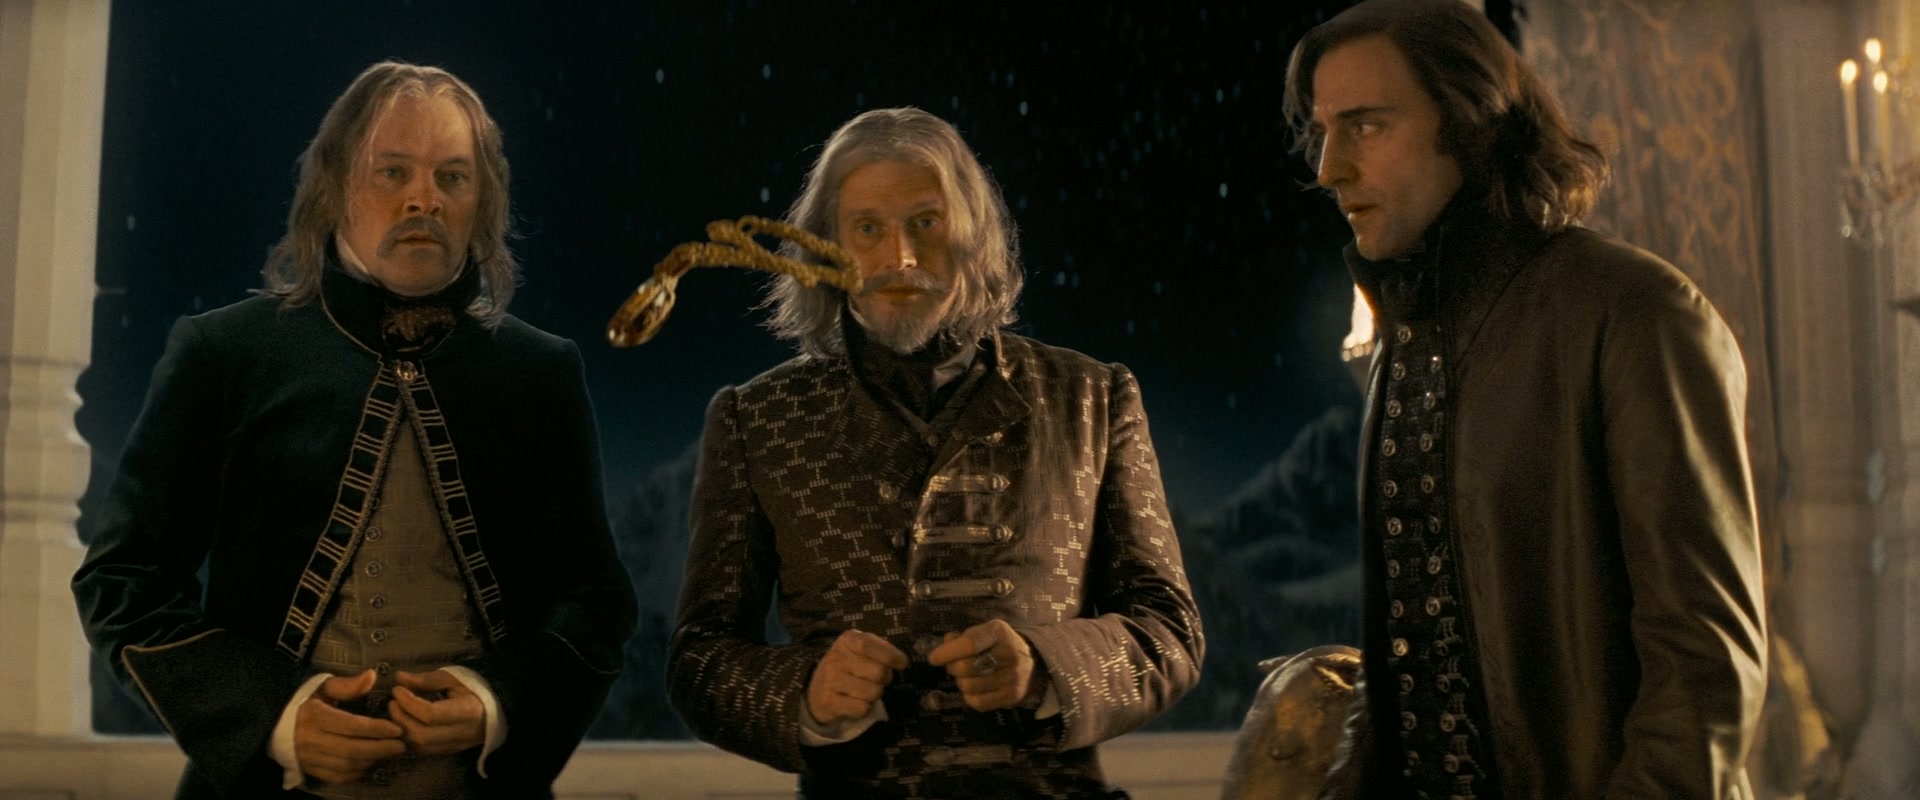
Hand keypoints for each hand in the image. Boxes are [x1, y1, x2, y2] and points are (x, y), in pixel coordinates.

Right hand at [295, 670, 405, 784]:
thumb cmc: (305, 702)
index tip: (397, 729)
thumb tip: (372, 676)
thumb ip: (347, 684)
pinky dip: (356, 772)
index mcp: (315, 717)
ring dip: (371, 760)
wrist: (274, 723)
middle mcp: (311, 740)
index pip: (351, 726)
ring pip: (346, 765)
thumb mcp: (322, 688)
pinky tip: (370, 763)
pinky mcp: (310, 770)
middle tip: (401, 745)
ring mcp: (309, 758)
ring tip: (390, 752)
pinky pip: (337, 777)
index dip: (376, 729)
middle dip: (380, 749)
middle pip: (351, 750)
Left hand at [387, 669, 485, 755]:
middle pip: (422, 735)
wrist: (498, 707)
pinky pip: (423, 750)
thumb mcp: (454, 678)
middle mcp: (462, 733)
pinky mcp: (450, 751)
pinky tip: (407, 723)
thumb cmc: (476, 688)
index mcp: (468, 711)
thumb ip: (426, 679)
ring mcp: (456, 745)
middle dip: (401, 718)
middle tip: (393, 702)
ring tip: (398, 711)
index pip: (431, 714)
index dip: (409, 703)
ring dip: (403, 729)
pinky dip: (410, 738)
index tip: (398, 690)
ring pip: (420, 746)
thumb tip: (399, 678)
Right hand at [806, 630, 908, 726]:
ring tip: (866, 690)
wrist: (817, 688)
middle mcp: (835, 659)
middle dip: (885, 678)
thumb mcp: (861, 648)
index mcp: (846, 641)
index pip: (868, 645)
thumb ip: (882, 648)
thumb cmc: (848, 665)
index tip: (902, 663)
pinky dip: (865, 708)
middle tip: (879, 679)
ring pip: (873, 692)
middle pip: (877, 672)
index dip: (889, 655)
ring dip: (875, 694)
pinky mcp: (829, 702)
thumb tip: (903, 661)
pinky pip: (862, 708)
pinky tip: (856, 701)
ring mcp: (830, 681)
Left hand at [926, 620, 1044, 711]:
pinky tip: (975, 689)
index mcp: (999, 632)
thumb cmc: (998, 645)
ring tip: (966, 677)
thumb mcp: (984, 632)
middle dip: (953, 668)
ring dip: (961, 682)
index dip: (947, 652)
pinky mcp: (1011, 696)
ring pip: (969, 686)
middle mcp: (1008, 654)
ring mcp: (1012, 677)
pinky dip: (970, 697)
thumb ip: (962, 637)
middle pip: (965, 667)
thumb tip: (944, 645)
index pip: (970, 643)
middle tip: (953, 666)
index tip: (933, 658)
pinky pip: (978, 702)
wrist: (1033, 664)